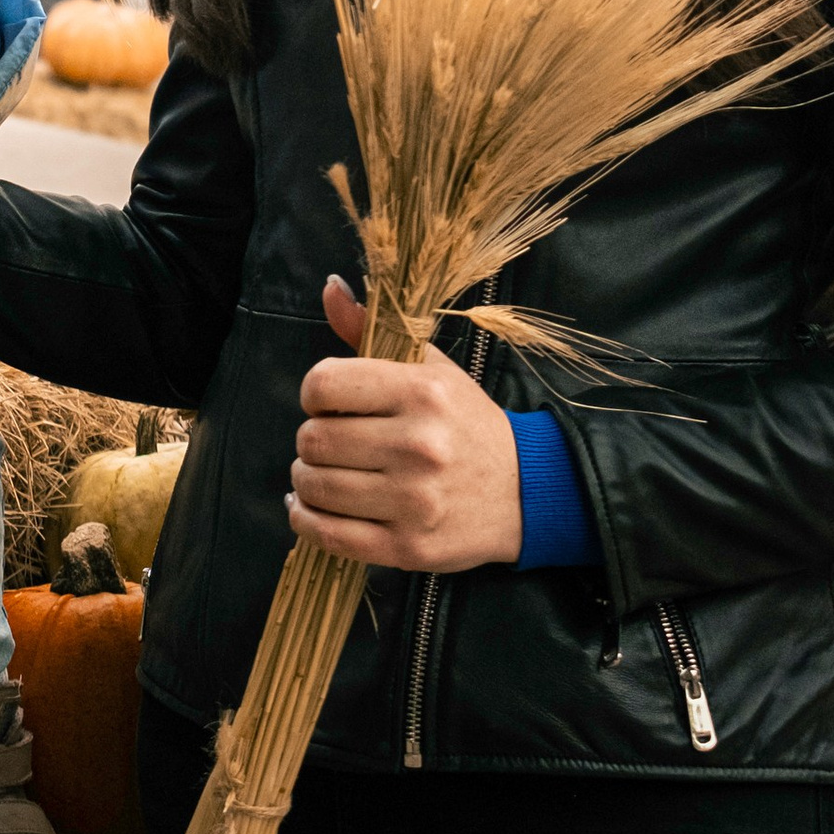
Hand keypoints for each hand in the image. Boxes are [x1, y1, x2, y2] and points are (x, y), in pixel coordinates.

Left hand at [286, 274, 523, 570]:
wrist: (526, 493)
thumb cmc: (467, 423)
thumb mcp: (430, 367)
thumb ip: (372, 328)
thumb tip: (329, 286)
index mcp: (422, 393)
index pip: (323, 384)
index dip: (315, 393)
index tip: (329, 402)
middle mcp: (418, 446)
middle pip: (314, 440)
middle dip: (311, 439)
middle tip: (331, 442)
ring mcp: (414, 502)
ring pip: (316, 487)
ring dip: (307, 480)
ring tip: (324, 474)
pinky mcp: (409, 548)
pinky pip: (330, 536)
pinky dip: (306, 520)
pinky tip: (310, 508)